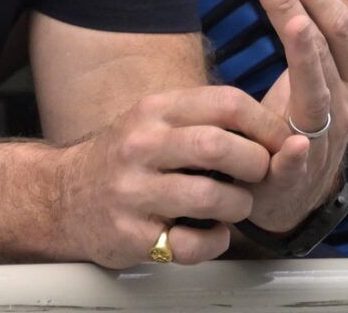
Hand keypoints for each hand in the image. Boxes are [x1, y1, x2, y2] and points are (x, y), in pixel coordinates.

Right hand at [52, 84, 286, 266]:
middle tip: (261, 175)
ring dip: (239, 205)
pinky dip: (215, 243)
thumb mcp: (156, 120)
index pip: (226, 102)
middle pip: (218, 146)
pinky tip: (214, 234)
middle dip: (256, 164)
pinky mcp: (131, 234)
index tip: (282, 142)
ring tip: (237, 205)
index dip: (266, 124)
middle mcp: (142, 145)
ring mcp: (133, 191)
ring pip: (209, 197)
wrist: (65, 196)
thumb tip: (271, 129)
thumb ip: (204, 119)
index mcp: (156, 110)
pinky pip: (190, 245)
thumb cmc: (128, 157)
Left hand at [242, 0, 347, 234]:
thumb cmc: (309, 111)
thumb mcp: (331, 59)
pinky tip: (288, 141)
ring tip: (294, 23)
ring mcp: (320, 141)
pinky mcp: (291, 176)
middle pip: (322, 50)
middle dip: (294, 5)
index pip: (338, 25)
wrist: (294, 188)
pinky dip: (293, 154)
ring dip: (305, 59)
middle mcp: (341, 105)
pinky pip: (295, 165)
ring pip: (314, 96)